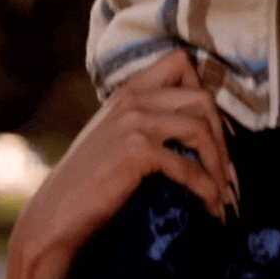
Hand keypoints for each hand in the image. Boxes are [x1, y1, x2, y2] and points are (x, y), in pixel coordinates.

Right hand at [0, 51, 235, 278]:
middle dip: (221, 136)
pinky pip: (187, 164)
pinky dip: (206, 187)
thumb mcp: (114, 135)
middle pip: (202, 97)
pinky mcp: (135, 151)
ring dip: (219, 163)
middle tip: (224, 170)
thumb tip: (193, 129)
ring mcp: (133, 121)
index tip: (212, 130)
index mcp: (128, 90)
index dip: (204, 90)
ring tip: (222, 193)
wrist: (55, 217)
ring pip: (201, 126)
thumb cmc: (87, 182)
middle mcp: (133, 98)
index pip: (180, 62)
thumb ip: (144, 119)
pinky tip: (209, 204)